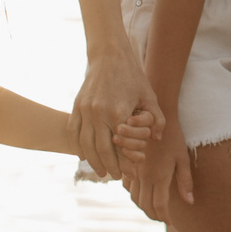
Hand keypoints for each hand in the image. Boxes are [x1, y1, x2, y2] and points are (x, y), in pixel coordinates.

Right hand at [74, 53, 160, 179]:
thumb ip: (156, 118)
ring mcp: (84, 109)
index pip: (120, 146)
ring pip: (85, 143)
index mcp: (118, 111)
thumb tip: (157, 138)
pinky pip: (73, 131)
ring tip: (101, 171)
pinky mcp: (76, 105)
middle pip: (101, 149)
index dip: (125, 162)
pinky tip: (84, 155)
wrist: (109, 55)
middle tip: (115, 176)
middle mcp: (98, 112)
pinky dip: (78, 146)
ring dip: (92, 160)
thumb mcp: (149, 96)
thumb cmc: (133, 75)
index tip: (130, 173)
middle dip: (109, 166)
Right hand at [125, 115, 195, 221]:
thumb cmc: (174, 137)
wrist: (154, 118)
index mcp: (160, 177)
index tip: (170, 222)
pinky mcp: (129, 164)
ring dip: (143, 207)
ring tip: (153, 209)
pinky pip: (127, 186)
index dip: (165, 218)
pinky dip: (133, 194)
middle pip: (145, 206)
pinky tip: (141, 193)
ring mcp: (135, 171)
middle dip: (154, 216)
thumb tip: (189, 202)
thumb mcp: (183, 158)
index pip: (160, 207)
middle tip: (162, 219)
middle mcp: (144, 177)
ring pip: (134, 198)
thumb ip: (185, 181)